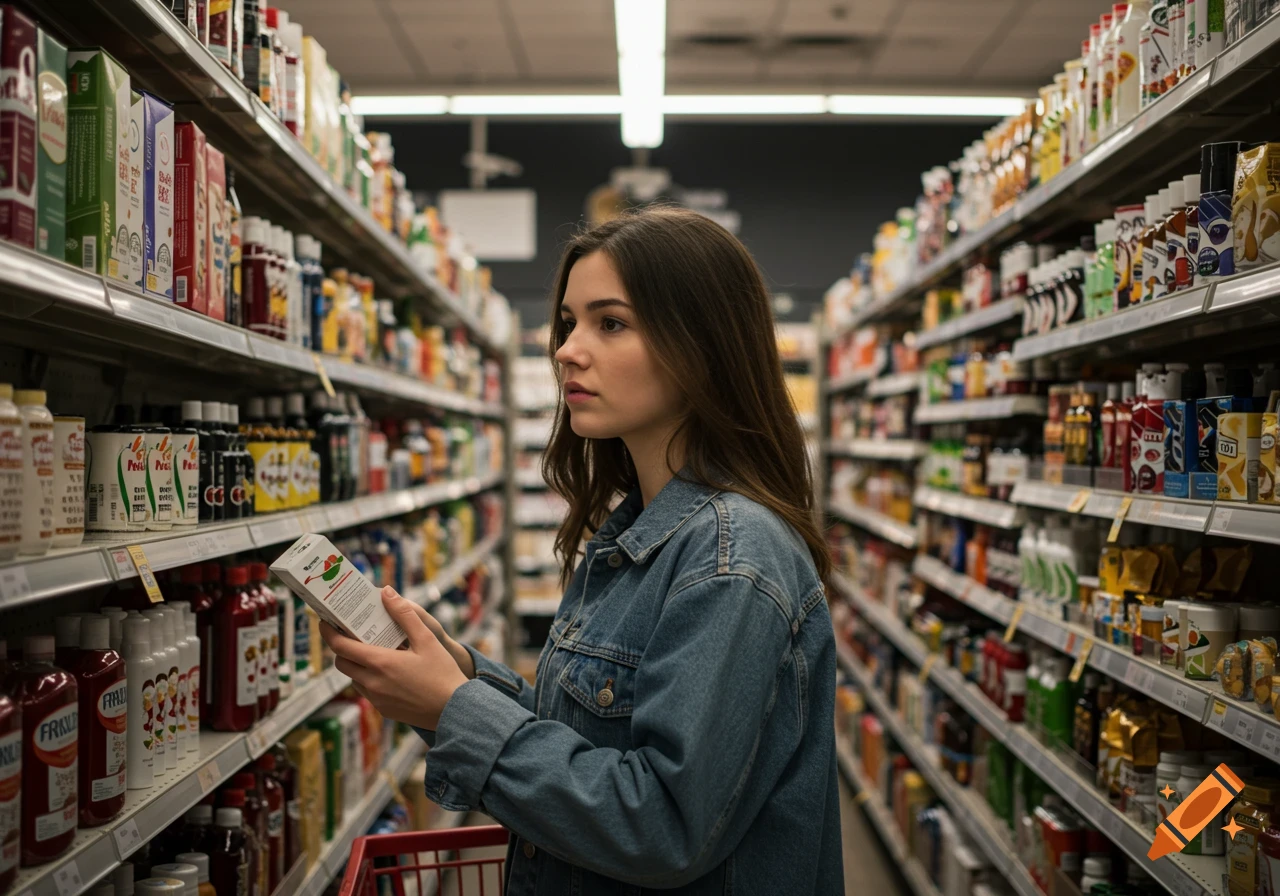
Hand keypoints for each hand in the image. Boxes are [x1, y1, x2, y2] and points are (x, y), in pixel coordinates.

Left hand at [319, 588, 469, 729]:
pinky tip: (388, 671)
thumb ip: (404, 614)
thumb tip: (386, 593)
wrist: (455, 710)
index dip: (328, 633)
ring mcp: (377, 699)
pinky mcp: (384, 710)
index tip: (324, 622)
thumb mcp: (427, 639)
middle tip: (351, 634)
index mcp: (380, 663)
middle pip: (342, 663)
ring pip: (354, 678)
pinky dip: (369, 678)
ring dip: (356, 664)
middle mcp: (372, 683)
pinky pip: (367, 691)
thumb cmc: (442, 673)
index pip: (341, 647)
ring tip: (373, 651)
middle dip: (342, 648)